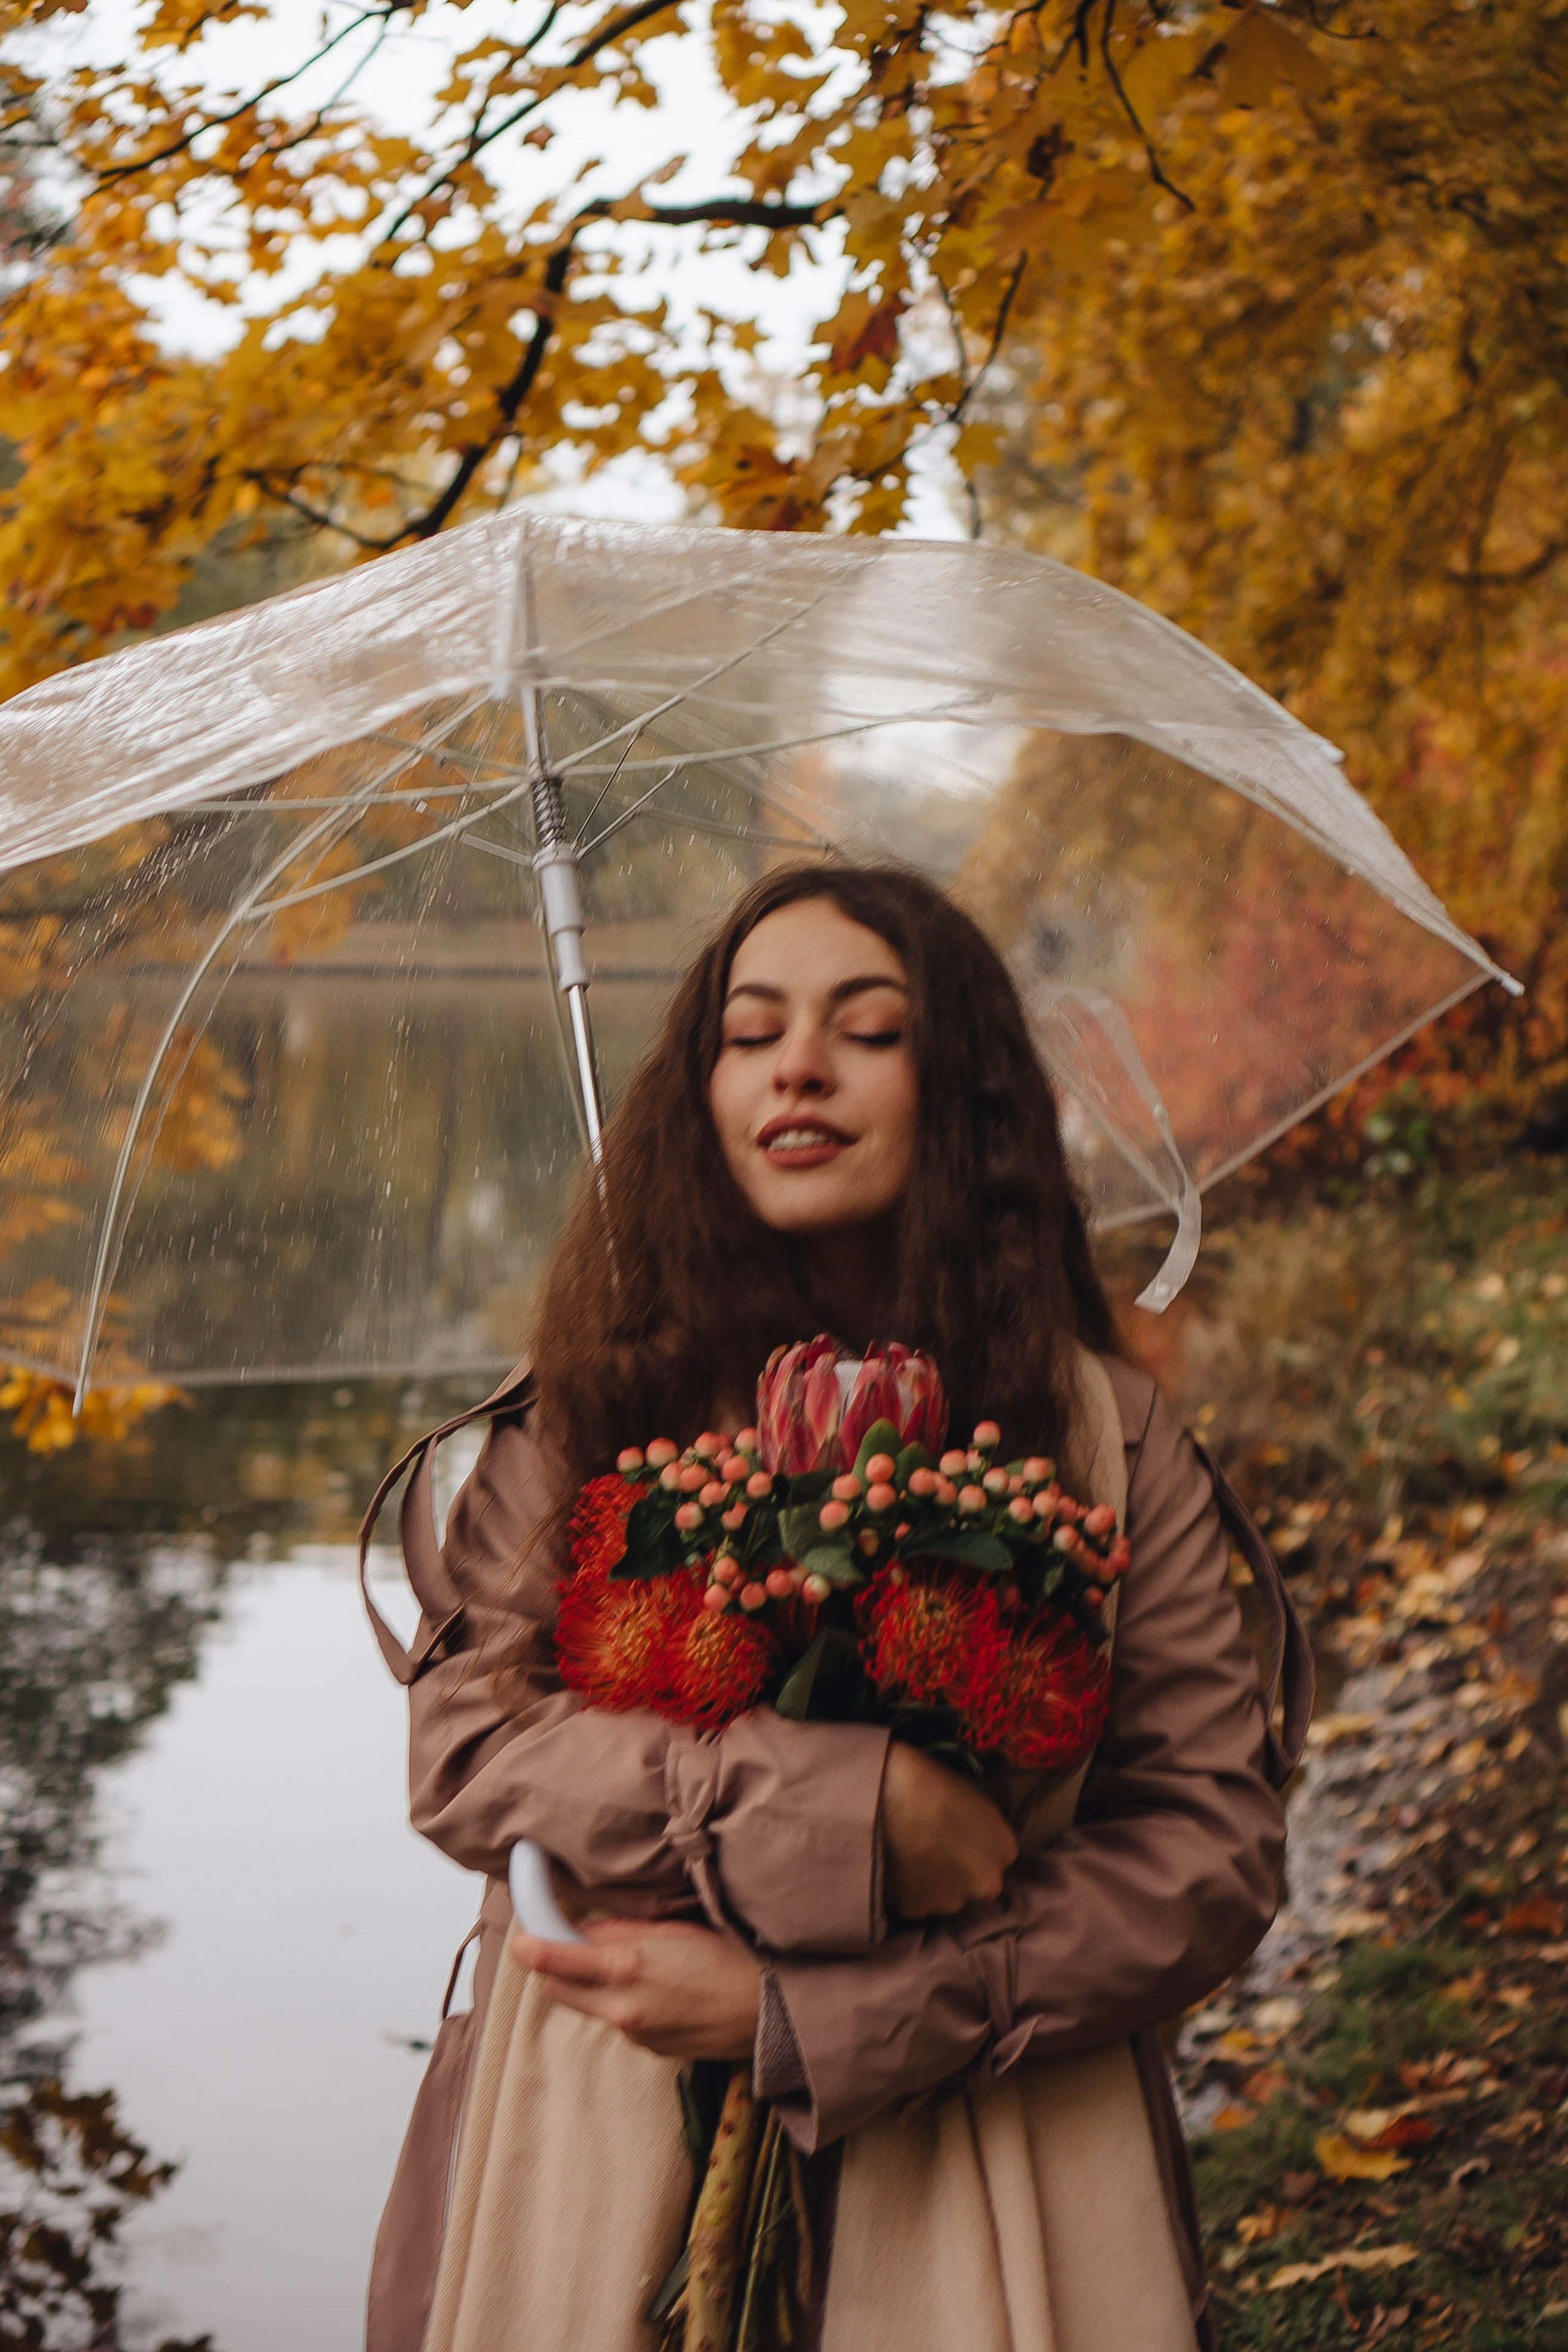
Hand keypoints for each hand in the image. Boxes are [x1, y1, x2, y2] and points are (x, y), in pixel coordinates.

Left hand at [512, 1917, 760, 2061]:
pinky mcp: (647, 2049)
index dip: (532, 1948)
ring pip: (590, 2006)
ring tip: (632, 1966)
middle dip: (560, 1968)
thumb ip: (622, 1930)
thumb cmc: (725, 1958)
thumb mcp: (673, 1930)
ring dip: (592, 1987)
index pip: (556, 1960)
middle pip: (560, 1990)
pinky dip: (622, 2004)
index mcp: (625, 1967)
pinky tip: (658, 1991)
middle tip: (577, 1946)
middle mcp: (620, 2007)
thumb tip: (585, 1929)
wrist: (764, 2013)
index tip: (522, 1941)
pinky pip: (618, 2022)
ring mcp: (633, 2033)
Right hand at [878, 1742, 1018, 1920]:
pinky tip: (895, 1865)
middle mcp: (986, 1885)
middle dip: (959, 1874)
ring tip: (910, 1857)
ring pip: (944, 1898)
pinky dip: (907, 1890)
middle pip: (974, 1885)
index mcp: (1004, 1851)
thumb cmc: (933, 1782)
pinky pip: (914, 1902)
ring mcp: (951, 1902)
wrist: (890, 1793)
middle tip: (933, 1851)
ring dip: (933, 1885)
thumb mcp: (977, 1801)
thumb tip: (973, 1841)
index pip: (994, 1859)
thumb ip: (983, 1833)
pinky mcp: (916, 1910)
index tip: (955, 1839)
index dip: (974, 1850)